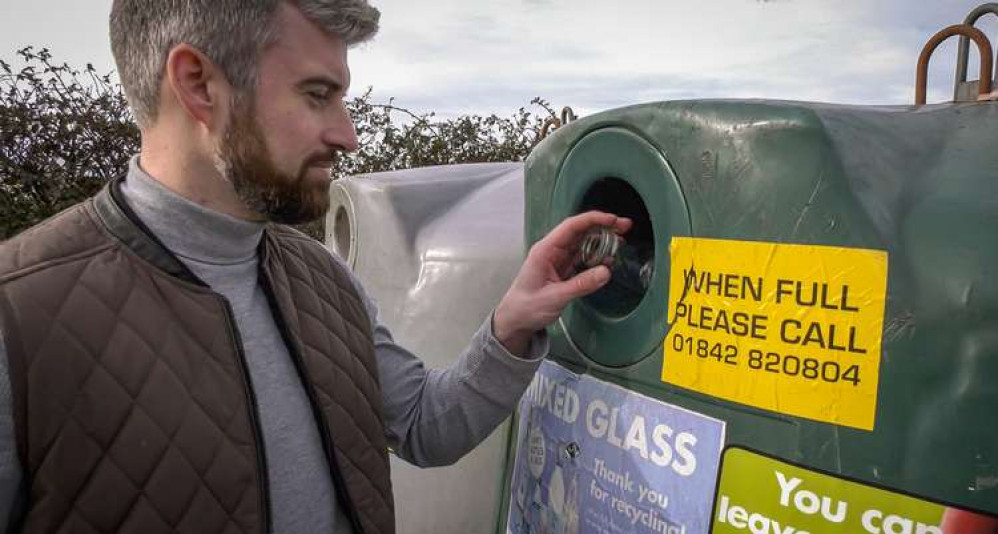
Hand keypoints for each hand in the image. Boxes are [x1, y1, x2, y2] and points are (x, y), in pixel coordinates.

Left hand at [493, 211, 632, 355]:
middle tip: (625, 227)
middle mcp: (553, 251)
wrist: (515, 320)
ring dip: (602, 242)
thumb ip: (581, 285)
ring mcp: (559, 259)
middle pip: (581, 231)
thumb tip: (606, 272)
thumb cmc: (527, 307)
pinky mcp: (564, 270)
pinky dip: (597, 257)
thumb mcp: (555, 297)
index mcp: (545, 250)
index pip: (572, 227)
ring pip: (584, 244)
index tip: (613, 221)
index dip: (594, 220)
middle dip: (603, 227)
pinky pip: (583, 258)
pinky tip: (608, 260)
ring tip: (621, 243)